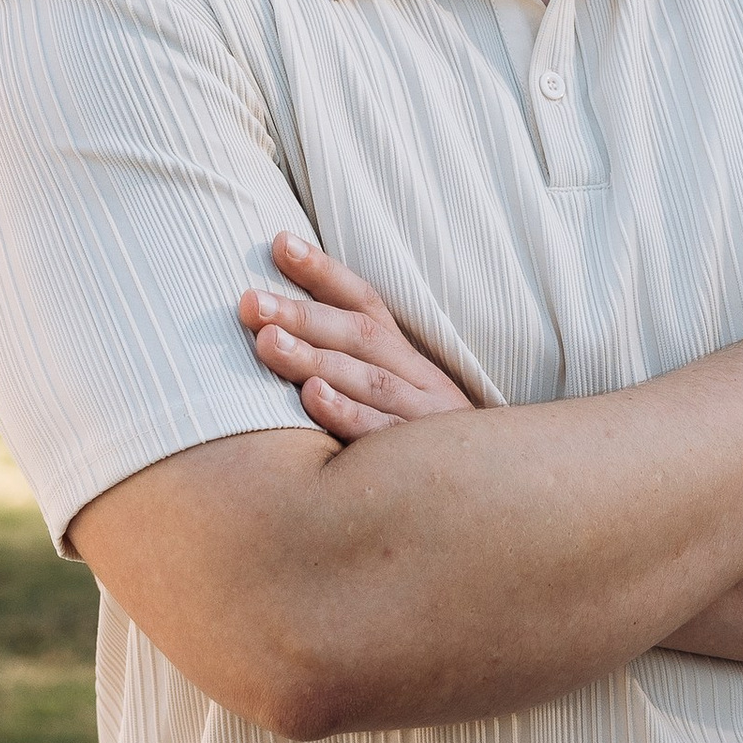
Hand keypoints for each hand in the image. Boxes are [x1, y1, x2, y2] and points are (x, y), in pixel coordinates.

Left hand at [240, 233, 479, 439]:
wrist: (491, 499)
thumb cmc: (418, 445)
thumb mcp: (394, 398)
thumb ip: (350, 365)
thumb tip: (278, 330)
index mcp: (407, 358)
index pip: (364, 302)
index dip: (324, 272)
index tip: (280, 242)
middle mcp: (417, 378)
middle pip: (359, 335)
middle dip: (302, 315)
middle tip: (250, 302)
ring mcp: (422, 417)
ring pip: (367, 379)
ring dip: (314, 357)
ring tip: (267, 342)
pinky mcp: (421, 462)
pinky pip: (381, 433)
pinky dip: (347, 412)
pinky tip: (312, 396)